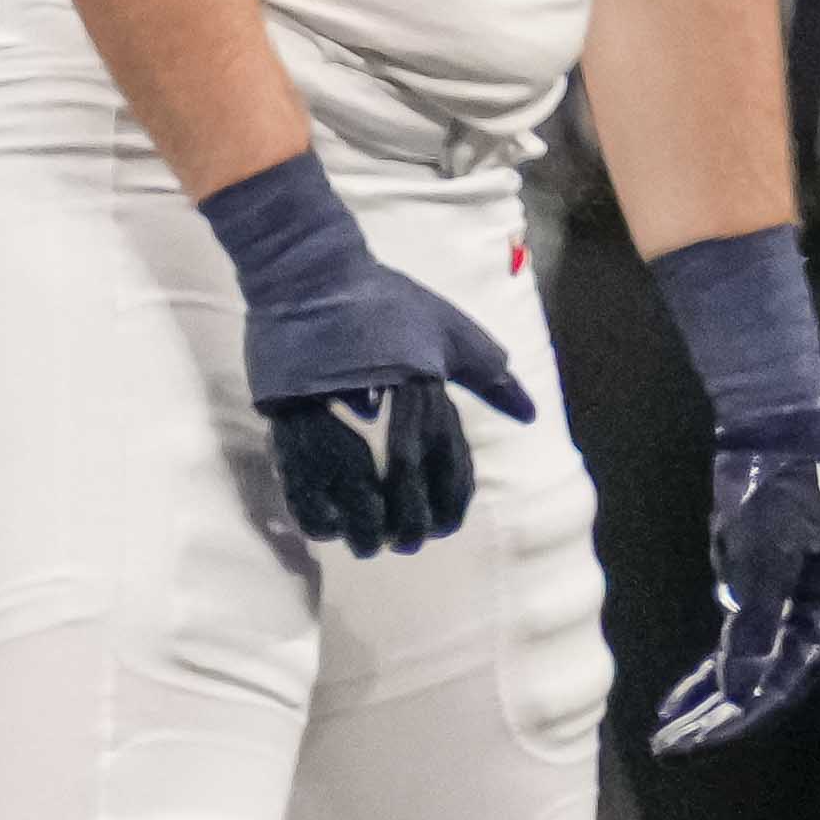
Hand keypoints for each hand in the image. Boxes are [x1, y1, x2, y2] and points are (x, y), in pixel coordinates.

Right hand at [200, 152, 533, 558]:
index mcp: (429, 385)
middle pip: (403, 481)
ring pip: (354, 486)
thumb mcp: (450, 330)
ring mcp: (336, 409)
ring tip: (367, 545)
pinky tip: (326, 529)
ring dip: (363, 525)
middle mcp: (387, 403)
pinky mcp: (290, 413)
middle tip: (406, 544)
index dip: (449, 501)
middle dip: (408, 521)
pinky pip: (303, 475)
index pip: (448, 460)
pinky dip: (315, 509)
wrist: (309, 274)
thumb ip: (491, 374)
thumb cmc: (383, 299)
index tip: (446, 526)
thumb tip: (529, 413)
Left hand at [654, 405, 819, 751]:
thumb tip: (742, 684)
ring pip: (743, 678)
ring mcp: (782, 617)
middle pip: (761, 690)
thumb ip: (756, 621)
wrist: (771, 446)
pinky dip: (703, 680)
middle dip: (714, 723)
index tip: (699, 739)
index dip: (740, 718)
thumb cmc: (776, 494)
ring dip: (704, 708)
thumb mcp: (765, 555)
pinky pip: (730, 656)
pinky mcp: (756, 604)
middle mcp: (808, 626)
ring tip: (663, 738)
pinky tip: (675, 704)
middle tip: (668, 748)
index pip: (781, 685)